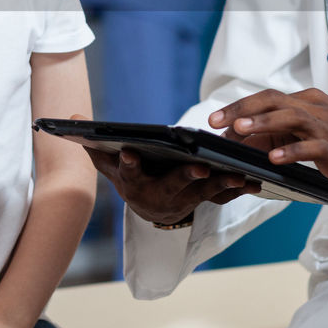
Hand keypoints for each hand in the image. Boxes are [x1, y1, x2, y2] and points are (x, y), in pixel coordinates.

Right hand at [76, 114, 259, 224]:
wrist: (149, 208)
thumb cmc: (128, 177)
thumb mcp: (107, 164)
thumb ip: (93, 143)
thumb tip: (72, 119)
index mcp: (134, 183)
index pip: (128, 173)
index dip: (128, 164)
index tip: (129, 151)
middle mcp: (159, 195)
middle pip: (173, 185)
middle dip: (186, 175)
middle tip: (200, 166)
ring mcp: (183, 200)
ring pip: (203, 193)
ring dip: (222, 184)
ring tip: (238, 174)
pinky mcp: (203, 200)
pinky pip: (222, 197)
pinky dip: (239, 189)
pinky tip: (255, 180)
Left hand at [209, 88, 327, 190]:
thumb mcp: (311, 130)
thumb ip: (281, 129)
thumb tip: (244, 137)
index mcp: (307, 101)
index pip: (267, 97)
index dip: (239, 106)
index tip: (215, 118)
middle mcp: (315, 109)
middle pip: (274, 101)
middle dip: (242, 109)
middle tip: (216, 120)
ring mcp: (326, 128)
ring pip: (291, 118)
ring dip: (263, 123)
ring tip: (241, 130)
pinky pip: (311, 147)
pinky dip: (291, 151)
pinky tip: (274, 158)